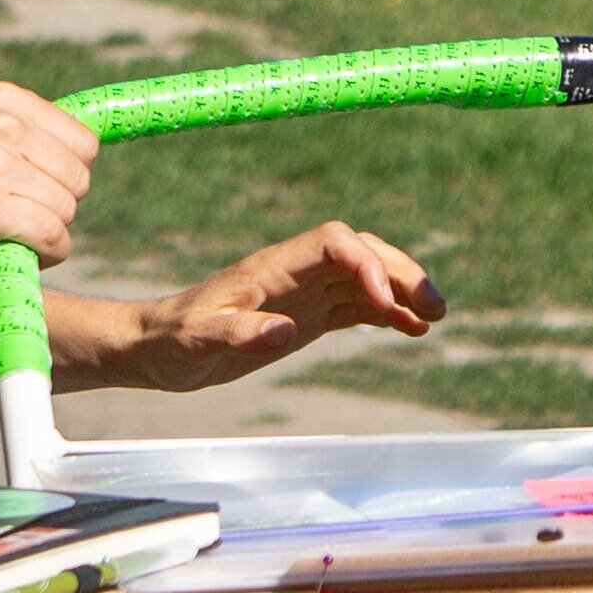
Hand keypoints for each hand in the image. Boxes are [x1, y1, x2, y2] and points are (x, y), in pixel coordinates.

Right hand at [0, 85, 95, 287]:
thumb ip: (28, 136)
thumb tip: (98, 141)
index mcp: (1, 99)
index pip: (84, 142)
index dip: (62, 175)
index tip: (23, 186)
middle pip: (81, 177)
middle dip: (55, 204)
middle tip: (3, 211)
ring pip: (68, 210)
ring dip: (43, 231)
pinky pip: (54, 238)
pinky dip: (42, 255)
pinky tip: (3, 248)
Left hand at [99, 222, 447, 392]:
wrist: (155, 349)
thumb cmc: (172, 342)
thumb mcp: (197, 342)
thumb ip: (239, 335)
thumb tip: (286, 331)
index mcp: (273, 267)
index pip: (334, 243)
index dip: (365, 263)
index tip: (385, 303)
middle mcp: (295, 272)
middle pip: (362, 253)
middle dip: (401, 272)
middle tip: (435, 306)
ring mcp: (304, 292)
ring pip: (367, 278)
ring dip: (404, 291)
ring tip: (437, 316)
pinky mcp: (307, 315)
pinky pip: (357, 305)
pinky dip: (389, 313)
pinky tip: (414, 330)